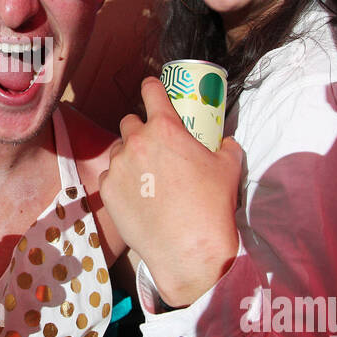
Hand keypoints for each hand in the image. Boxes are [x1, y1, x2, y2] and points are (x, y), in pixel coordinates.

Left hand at [99, 77, 243, 307]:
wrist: (189, 249)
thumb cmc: (212, 206)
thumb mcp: (229, 168)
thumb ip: (226, 146)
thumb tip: (225, 141)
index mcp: (165, 128)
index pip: (151, 90)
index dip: (153, 88)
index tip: (153, 90)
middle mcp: (136, 142)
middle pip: (129, 121)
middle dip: (140, 129)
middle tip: (154, 145)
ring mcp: (118, 166)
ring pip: (118, 150)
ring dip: (129, 156)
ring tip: (145, 175)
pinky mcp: (107, 190)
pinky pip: (110, 176)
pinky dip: (121, 181)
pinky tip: (136, 196)